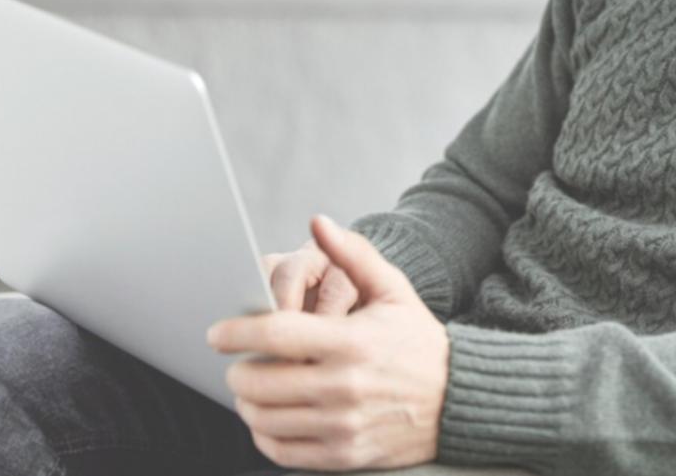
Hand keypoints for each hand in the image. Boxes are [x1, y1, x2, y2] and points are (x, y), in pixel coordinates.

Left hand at [208, 215, 450, 471]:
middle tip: (239, 360)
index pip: (276, 334)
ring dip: (247, 402)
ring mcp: (342, 425)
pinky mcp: (343, 454)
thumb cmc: (419, 341)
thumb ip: (353, 254)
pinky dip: (263, 435)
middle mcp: (344, 386)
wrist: (458, 397)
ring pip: (265, 419)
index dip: (237, 331)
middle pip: (260, 382)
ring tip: (251, 387)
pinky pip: (282, 451)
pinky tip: (268, 418)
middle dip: (238, 369)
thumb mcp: (394, 290)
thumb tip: (318, 223)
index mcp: (352, 341)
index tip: (217, 332)